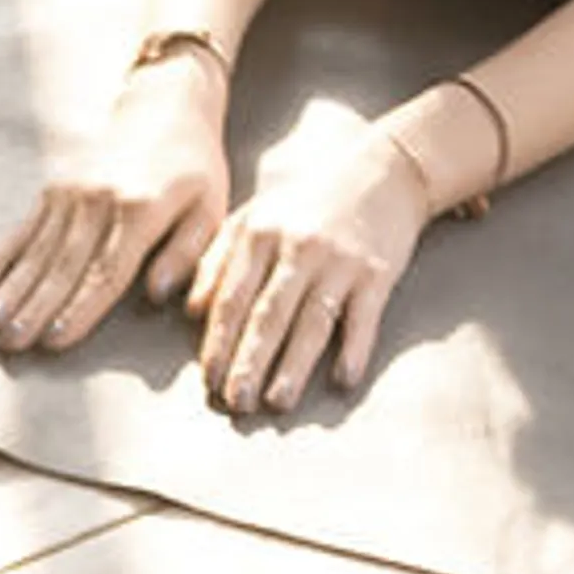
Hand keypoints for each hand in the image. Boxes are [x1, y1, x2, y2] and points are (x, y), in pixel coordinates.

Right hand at [0, 57, 229, 356]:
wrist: (163, 102)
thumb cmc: (193, 168)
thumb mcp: (209, 208)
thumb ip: (186, 253)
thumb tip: (156, 294)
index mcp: (140, 211)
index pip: (106, 272)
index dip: (79, 310)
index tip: (54, 341)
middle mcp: (98, 203)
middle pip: (62, 268)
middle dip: (33, 309)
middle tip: (9, 344)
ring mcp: (70, 196)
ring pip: (37, 253)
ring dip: (11, 292)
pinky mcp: (54, 191)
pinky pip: (23, 230)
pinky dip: (1, 257)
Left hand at [188, 103, 424, 413]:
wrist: (384, 169)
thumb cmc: (309, 201)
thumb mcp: (254, 216)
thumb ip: (217, 261)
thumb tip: (190, 311)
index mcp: (260, 236)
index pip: (233, 298)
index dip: (219, 343)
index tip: (208, 381)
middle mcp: (298, 248)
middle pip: (269, 314)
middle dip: (250, 362)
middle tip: (236, 403)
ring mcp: (339, 261)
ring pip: (313, 320)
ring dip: (295, 366)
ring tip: (278, 402)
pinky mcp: (378, 272)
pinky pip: (364, 317)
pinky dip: (355, 348)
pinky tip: (343, 379)